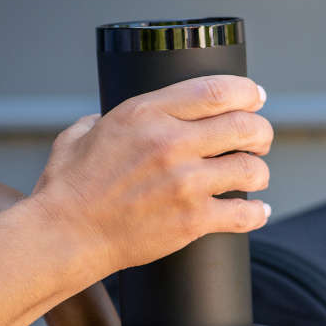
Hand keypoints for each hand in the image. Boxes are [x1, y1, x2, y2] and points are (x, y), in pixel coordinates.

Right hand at [29, 75, 271, 278]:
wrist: (65, 236)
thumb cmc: (66, 189)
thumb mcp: (78, 136)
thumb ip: (100, 120)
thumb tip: (106, 119)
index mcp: (145, 114)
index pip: (217, 90)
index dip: (248, 92)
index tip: (257, 98)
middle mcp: (169, 143)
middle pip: (244, 126)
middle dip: (261, 132)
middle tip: (259, 140)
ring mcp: (184, 183)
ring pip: (251, 168)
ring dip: (260, 172)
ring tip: (255, 177)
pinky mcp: (192, 221)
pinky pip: (243, 213)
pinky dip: (256, 213)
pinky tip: (256, 212)